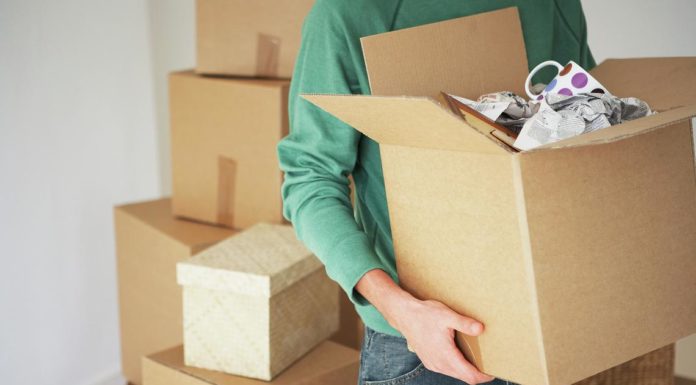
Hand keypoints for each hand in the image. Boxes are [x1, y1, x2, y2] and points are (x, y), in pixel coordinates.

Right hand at [356, 269, 494, 384]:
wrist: (404, 315)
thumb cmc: (424, 314)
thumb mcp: (447, 315)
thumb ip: (464, 324)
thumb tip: (481, 329)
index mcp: (446, 356)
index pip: (469, 376)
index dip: (483, 377)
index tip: (493, 371)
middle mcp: (439, 364)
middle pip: (464, 377)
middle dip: (477, 373)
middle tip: (488, 363)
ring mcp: (433, 364)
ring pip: (455, 374)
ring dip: (466, 370)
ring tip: (476, 358)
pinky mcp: (429, 361)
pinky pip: (447, 370)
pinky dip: (456, 366)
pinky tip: (459, 354)